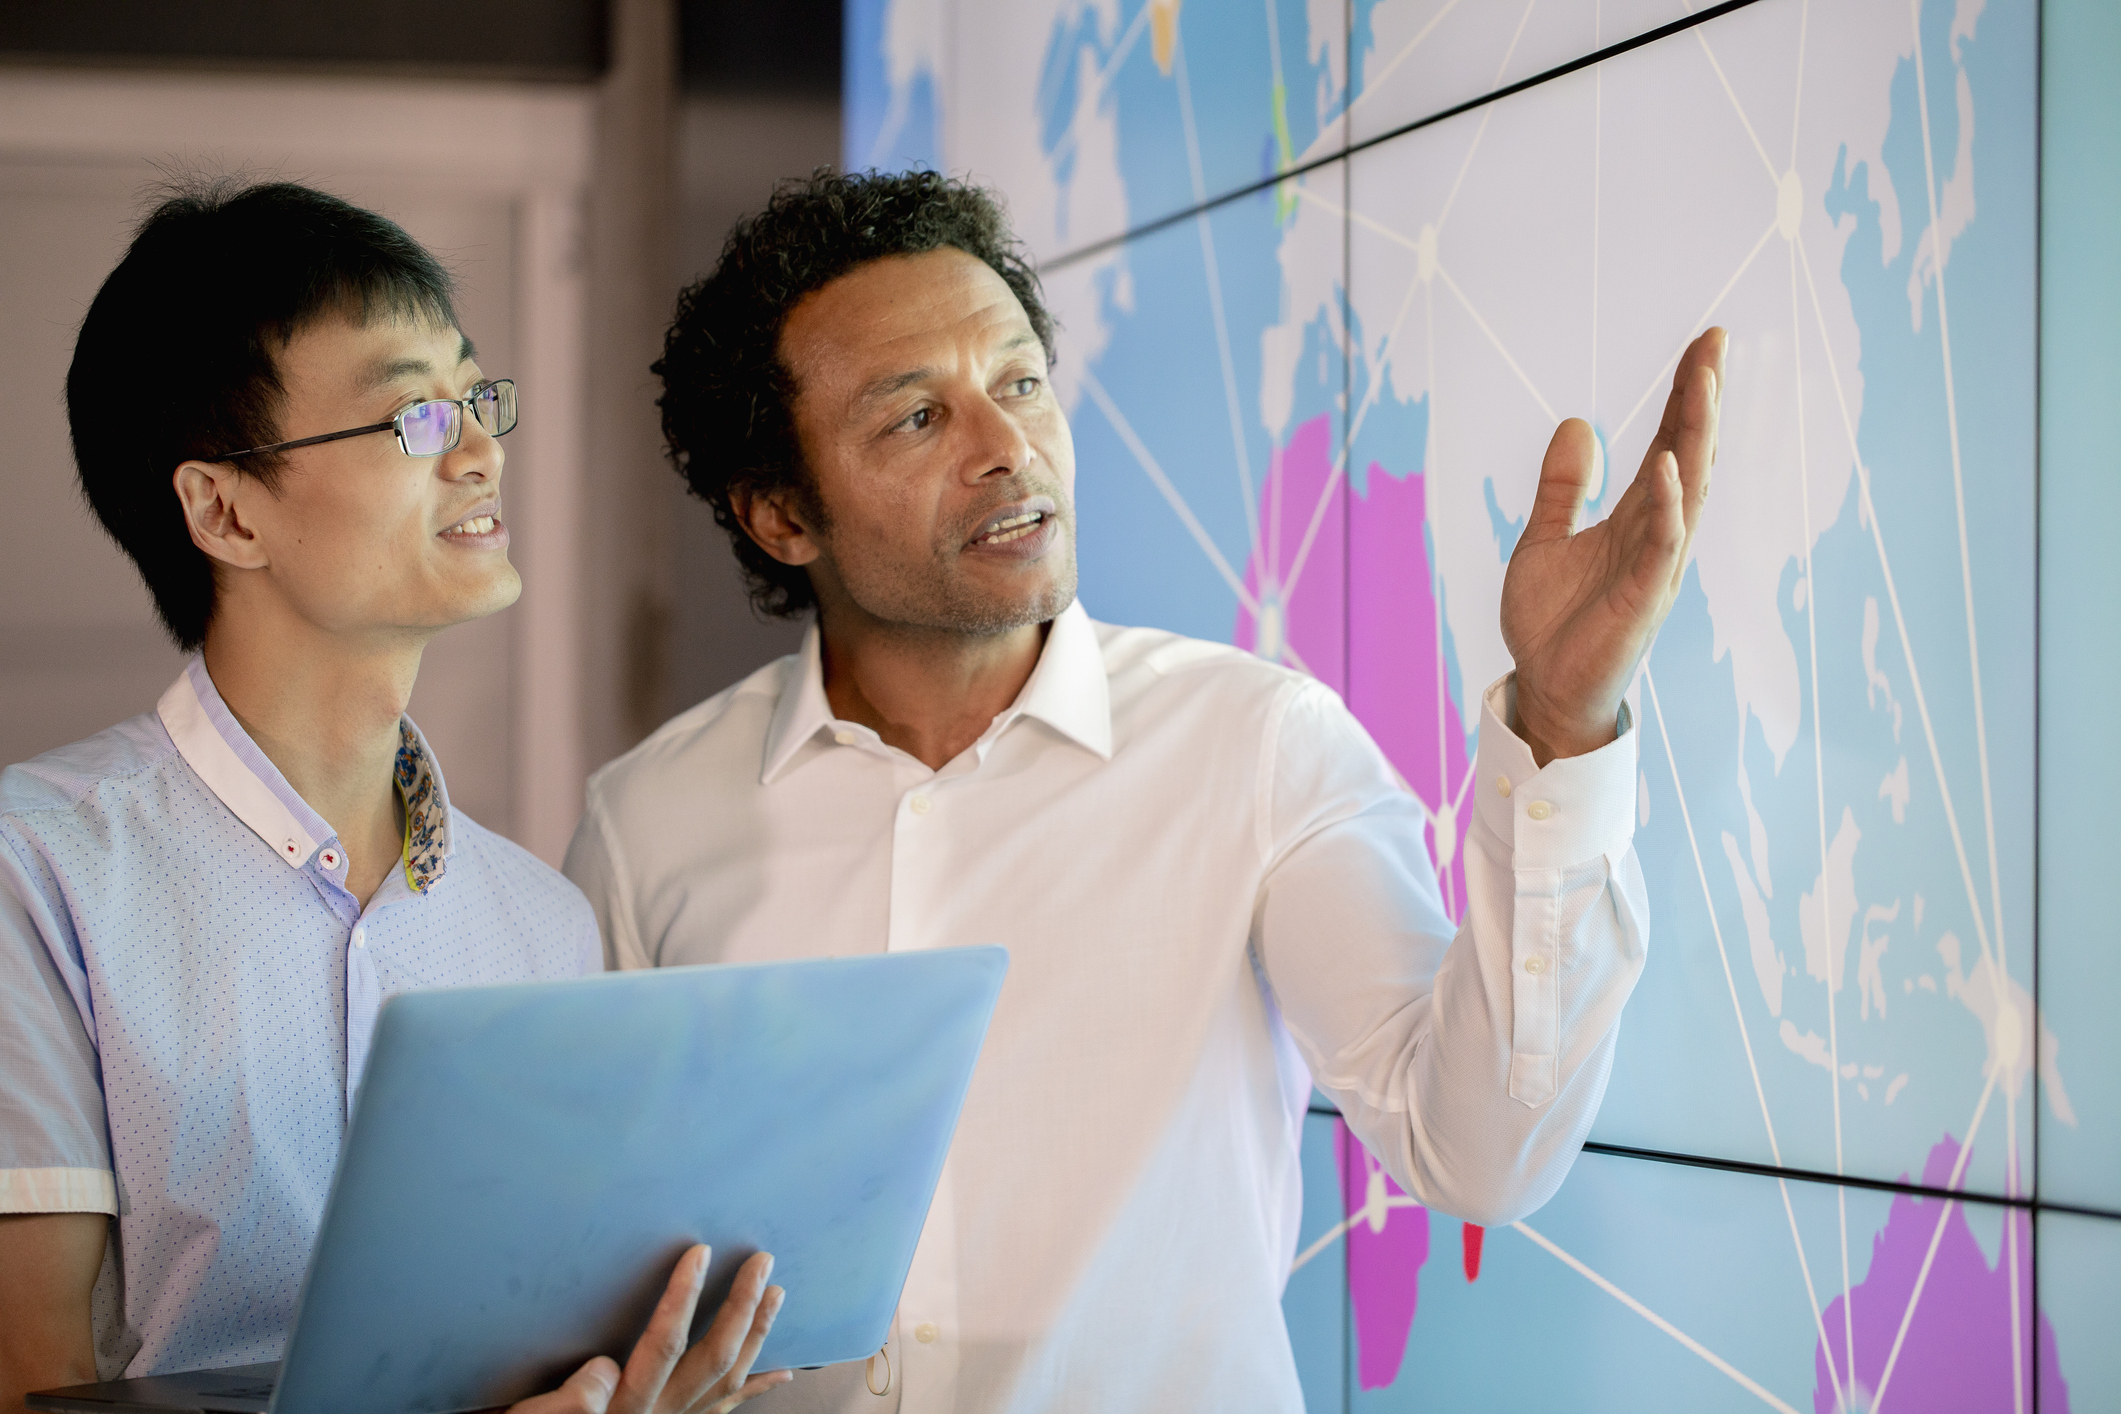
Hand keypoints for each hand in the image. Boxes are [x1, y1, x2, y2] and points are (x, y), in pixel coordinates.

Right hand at [509, 1247, 789, 1413]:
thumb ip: (568, 1398)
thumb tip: (602, 1370)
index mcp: (623, 1402)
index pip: (661, 1344)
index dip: (683, 1297)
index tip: (699, 1253)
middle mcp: (657, 1413)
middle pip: (711, 1356)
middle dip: (740, 1306)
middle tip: (760, 1262)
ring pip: (729, 1378)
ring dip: (757, 1333)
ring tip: (776, 1293)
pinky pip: (728, 1408)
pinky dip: (758, 1387)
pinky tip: (782, 1370)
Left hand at [1500, 327, 1726, 764]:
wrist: (1544, 687)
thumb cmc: (1552, 624)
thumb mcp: (1545, 539)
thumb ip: (1563, 487)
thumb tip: (1579, 424)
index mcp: (1635, 518)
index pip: (1667, 442)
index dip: (1684, 394)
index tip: (1704, 342)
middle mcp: (1655, 534)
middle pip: (1688, 453)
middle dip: (1701, 399)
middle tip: (1715, 342)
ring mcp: (1654, 564)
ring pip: (1687, 490)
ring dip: (1695, 437)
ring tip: (1702, 383)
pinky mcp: (1644, 596)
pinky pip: (1663, 544)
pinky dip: (1670, 504)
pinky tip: (1669, 465)